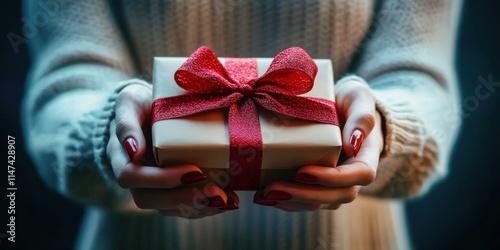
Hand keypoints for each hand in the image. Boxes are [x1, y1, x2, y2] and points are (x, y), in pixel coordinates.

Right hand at [107, 84, 237, 217]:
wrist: (150, 108)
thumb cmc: (139, 103)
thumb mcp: (130, 101)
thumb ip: (127, 122)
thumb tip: (134, 151)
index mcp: (121, 156)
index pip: (131, 176)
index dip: (160, 178)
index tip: (194, 171)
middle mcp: (133, 176)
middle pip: (149, 199)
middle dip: (184, 199)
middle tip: (217, 192)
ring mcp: (151, 186)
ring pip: (167, 208)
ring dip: (197, 208)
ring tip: (227, 201)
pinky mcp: (169, 190)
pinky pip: (181, 207)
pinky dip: (204, 207)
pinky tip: (228, 202)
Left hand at [254, 77, 383, 210]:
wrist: (340, 107)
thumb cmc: (351, 101)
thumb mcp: (359, 98)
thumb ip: (362, 117)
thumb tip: (353, 144)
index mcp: (366, 157)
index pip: (359, 176)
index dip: (331, 178)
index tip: (302, 171)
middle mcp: (353, 177)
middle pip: (336, 196)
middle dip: (304, 196)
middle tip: (274, 189)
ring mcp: (335, 185)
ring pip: (318, 203)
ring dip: (291, 203)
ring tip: (264, 196)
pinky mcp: (317, 186)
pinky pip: (305, 201)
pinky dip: (285, 201)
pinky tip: (263, 197)